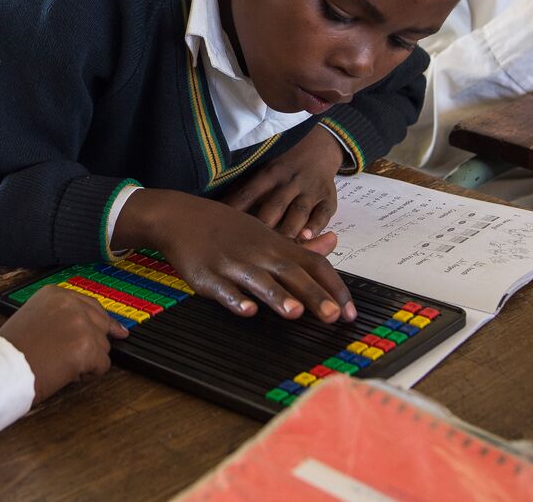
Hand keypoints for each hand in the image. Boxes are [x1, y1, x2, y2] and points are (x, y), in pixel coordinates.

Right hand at [0, 284, 124, 401]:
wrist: (3, 368)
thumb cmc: (12, 350)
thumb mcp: (34, 318)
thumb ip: (60, 316)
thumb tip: (88, 326)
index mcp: (55, 294)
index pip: (90, 305)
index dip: (103, 321)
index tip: (116, 330)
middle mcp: (70, 304)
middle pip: (101, 324)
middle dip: (93, 343)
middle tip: (80, 357)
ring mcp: (81, 324)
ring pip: (103, 347)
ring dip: (87, 360)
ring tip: (58, 363)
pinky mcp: (88, 347)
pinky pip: (102, 365)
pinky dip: (88, 374)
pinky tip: (65, 372)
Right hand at [113, 189, 355, 322]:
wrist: (181, 216)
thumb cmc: (229, 228)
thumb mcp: (267, 232)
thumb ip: (301, 246)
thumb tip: (334, 242)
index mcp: (277, 246)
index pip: (314, 264)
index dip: (334, 287)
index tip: (351, 312)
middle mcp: (259, 254)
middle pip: (292, 274)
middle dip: (314, 295)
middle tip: (334, 316)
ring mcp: (232, 264)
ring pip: (259, 281)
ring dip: (277, 296)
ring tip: (295, 312)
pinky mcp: (207, 276)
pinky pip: (223, 289)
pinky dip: (235, 299)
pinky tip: (247, 311)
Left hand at [222, 129, 342, 238]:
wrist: (319, 146)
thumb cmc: (282, 167)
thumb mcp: (263, 170)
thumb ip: (243, 190)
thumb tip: (214, 209)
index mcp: (268, 174)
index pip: (248, 194)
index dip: (234, 211)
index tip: (221, 230)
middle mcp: (289, 181)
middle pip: (274, 206)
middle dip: (262, 226)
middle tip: (248, 249)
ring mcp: (309, 189)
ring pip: (298, 211)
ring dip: (288, 229)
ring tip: (279, 249)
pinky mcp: (328, 198)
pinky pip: (323, 213)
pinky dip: (315, 226)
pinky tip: (306, 237)